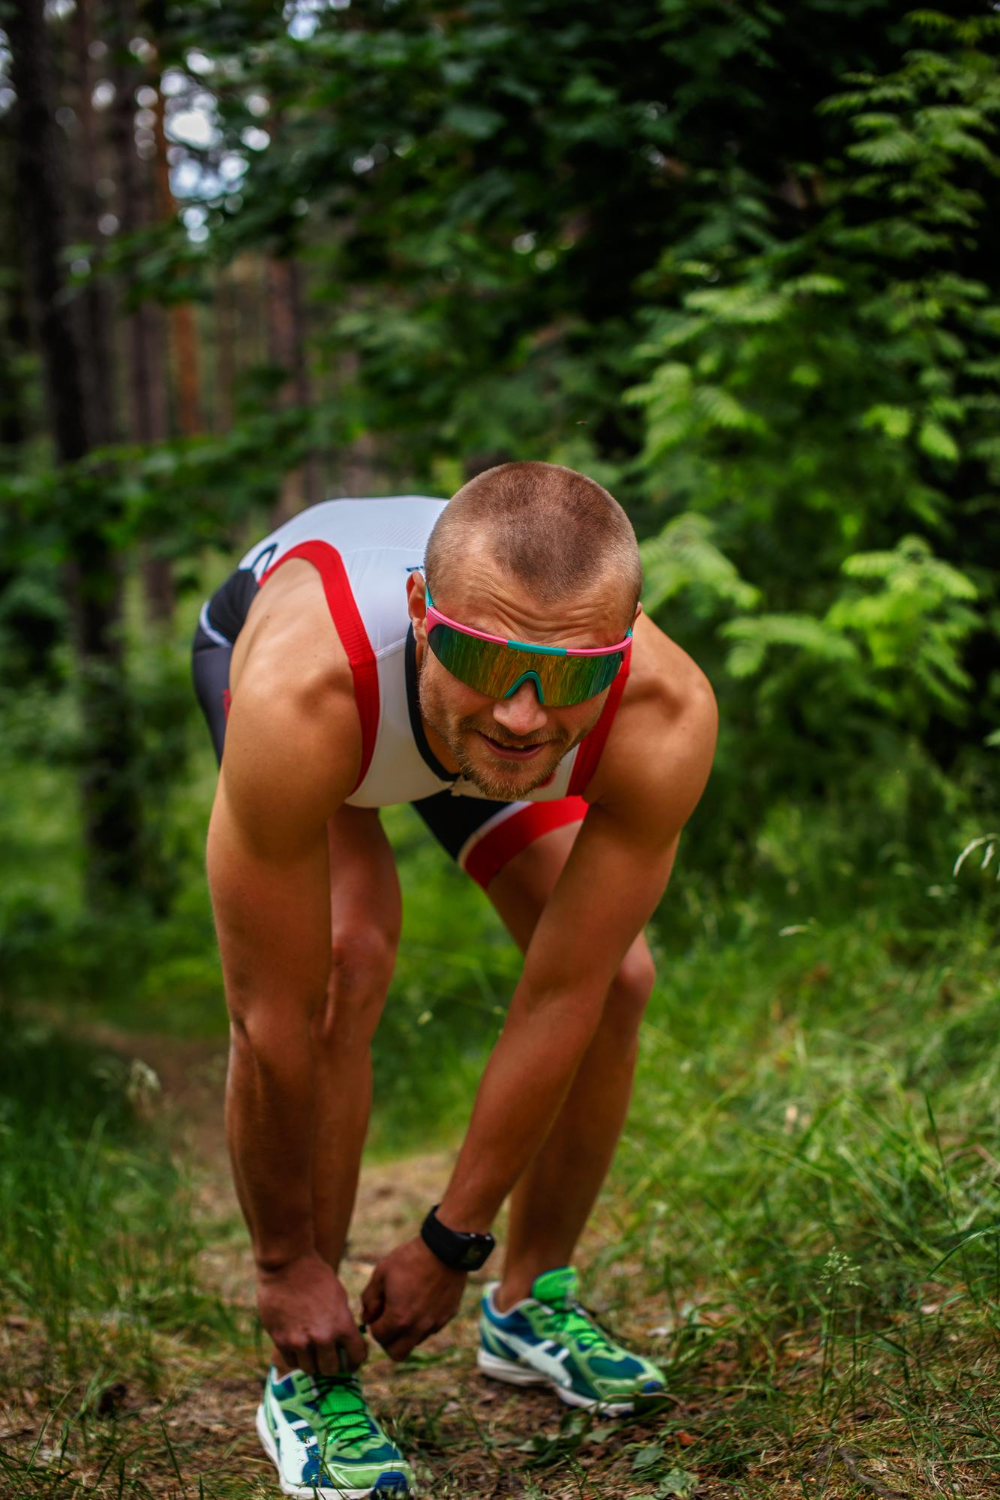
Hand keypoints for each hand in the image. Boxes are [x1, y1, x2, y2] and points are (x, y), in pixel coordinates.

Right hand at [257, 1252, 367, 1373]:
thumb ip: (342, 1322)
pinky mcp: (281, 1340)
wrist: (287, 1263)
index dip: (355, 1362)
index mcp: (342, 1325)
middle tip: (329, 1359)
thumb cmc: (316, 1275)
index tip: (350, 1362)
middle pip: (331, 1370)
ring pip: (310, 1369)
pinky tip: (297, 1346)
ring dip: (313, 1363)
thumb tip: (345, 1341)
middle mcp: (323, 1338)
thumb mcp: (339, 1297)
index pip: (356, 1357)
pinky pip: (291, 1362)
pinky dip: (296, 1357)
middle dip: (332, 1365)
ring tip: (312, 1353)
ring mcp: (300, 1342)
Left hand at [361, 1236, 466, 1360]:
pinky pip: (431, 1329)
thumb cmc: (410, 1258)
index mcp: (399, 1318)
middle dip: (389, 1341)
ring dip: (407, 1332)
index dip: (374, 1324)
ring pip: (415, 1342)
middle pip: (397, 1354)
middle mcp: (418, 1327)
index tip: (378, 1310)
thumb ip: (370, 1299)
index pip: (378, 1337)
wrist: (445, 1248)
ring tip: (407, 1306)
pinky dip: (423, 1322)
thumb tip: (367, 1318)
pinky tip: (423, 1300)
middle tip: (389, 1321)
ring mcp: (435, 1323)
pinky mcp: (448, 1316)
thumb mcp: (382, 1273)